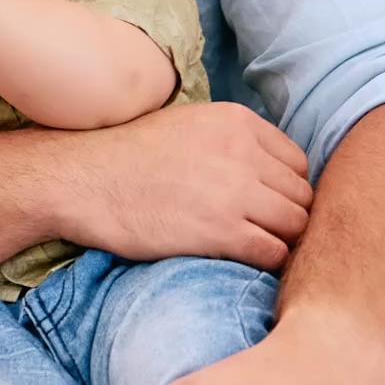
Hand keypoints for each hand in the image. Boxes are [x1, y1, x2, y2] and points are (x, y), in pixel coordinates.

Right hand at [58, 103, 313, 269]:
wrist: (82, 181)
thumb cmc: (126, 157)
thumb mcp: (186, 124)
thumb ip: (231, 139)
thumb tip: (268, 169)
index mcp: (237, 122)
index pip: (297, 162)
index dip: (285, 188)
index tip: (264, 204)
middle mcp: (243, 153)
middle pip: (302, 195)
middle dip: (286, 216)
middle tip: (261, 231)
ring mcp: (235, 193)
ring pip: (296, 225)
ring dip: (280, 240)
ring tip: (252, 247)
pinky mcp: (221, 231)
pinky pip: (273, 252)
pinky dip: (266, 261)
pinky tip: (241, 260)